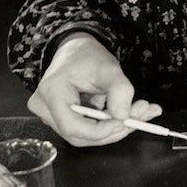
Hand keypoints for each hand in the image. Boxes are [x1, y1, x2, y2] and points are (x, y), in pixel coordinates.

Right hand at [26, 33, 161, 146]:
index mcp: (52, 92)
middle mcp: (45, 108)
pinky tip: (130, 113)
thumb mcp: (108, 66)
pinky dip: (110, 125)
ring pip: (85, 135)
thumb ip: (119, 90)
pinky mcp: (61, 120)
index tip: (125, 122)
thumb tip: (124, 117)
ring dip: (115, 129)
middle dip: (113, 131)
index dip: (100, 131)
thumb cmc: (87, 56)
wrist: (75, 50)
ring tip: (141, 111)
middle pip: (80, 135)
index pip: (73, 126)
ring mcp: (50, 116)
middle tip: (142, 117)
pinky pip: (87, 130)